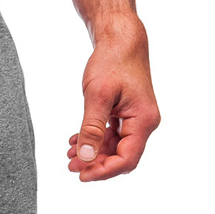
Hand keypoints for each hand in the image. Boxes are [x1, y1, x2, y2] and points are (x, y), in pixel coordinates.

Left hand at [68, 17, 159, 181]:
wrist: (120, 38)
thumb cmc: (112, 61)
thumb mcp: (97, 96)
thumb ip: (91, 129)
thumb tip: (85, 158)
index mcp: (143, 120)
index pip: (126, 160)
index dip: (102, 172)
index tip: (80, 175)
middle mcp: (144, 123)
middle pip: (121, 157)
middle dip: (95, 164)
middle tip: (70, 164)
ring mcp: (137, 119)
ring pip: (115, 148)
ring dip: (93, 153)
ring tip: (70, 153)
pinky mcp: (127, 115)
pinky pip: (112, 136)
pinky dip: (95, 140)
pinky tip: (77, 140)